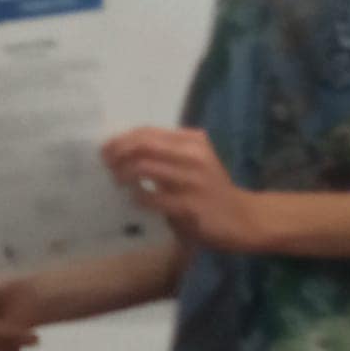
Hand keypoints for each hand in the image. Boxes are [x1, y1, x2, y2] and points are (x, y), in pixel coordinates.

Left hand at [101, 129, 264, 251]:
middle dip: (117, 153)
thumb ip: (166, 154)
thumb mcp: (193, 163)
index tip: (106, 150)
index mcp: (192, 141)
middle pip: (142, 145)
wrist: (243, 218)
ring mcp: (192, 180)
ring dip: (123, 174)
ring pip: (144, 167)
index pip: (147, 132)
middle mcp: (193, 155)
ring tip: (117, 182)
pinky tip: (133, 200)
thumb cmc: (211, 191)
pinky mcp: (190, 205)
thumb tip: (124, 150)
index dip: (121, 139)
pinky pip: (152, 198)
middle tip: (106, 165)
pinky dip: (137, 197)